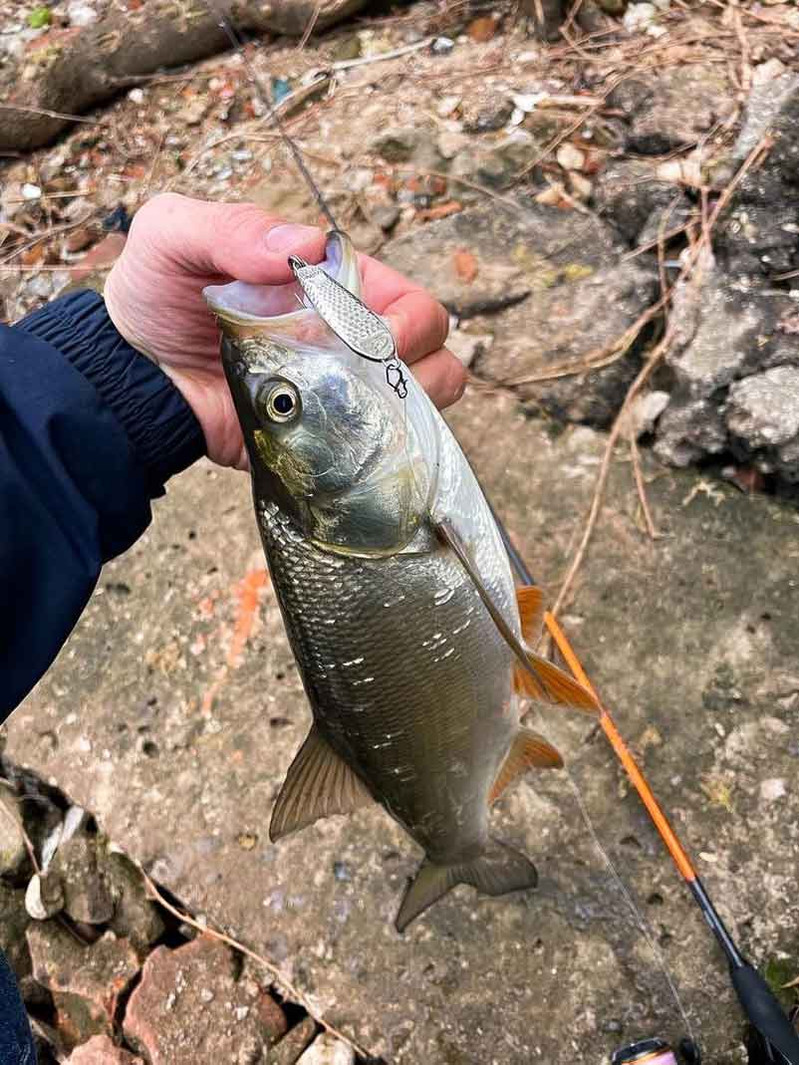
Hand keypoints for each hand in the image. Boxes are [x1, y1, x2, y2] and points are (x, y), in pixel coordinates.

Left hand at [103, 193, 462, 469]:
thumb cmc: (154, 298)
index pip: (406, 298)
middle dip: (419, 361)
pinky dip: (383, 447)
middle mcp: (347, 338)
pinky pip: (380, 449)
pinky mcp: (324, 438)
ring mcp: (340, 391)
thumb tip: (303, 247)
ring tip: (358, 406)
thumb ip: (232, 228)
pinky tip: (342, 440)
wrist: (128, 378)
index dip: (410, 319)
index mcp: (331, 286)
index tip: (381, 338)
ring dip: (410, 405)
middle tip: (369, 373)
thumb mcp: (175, 237)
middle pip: (431, 347)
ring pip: (423, 399)